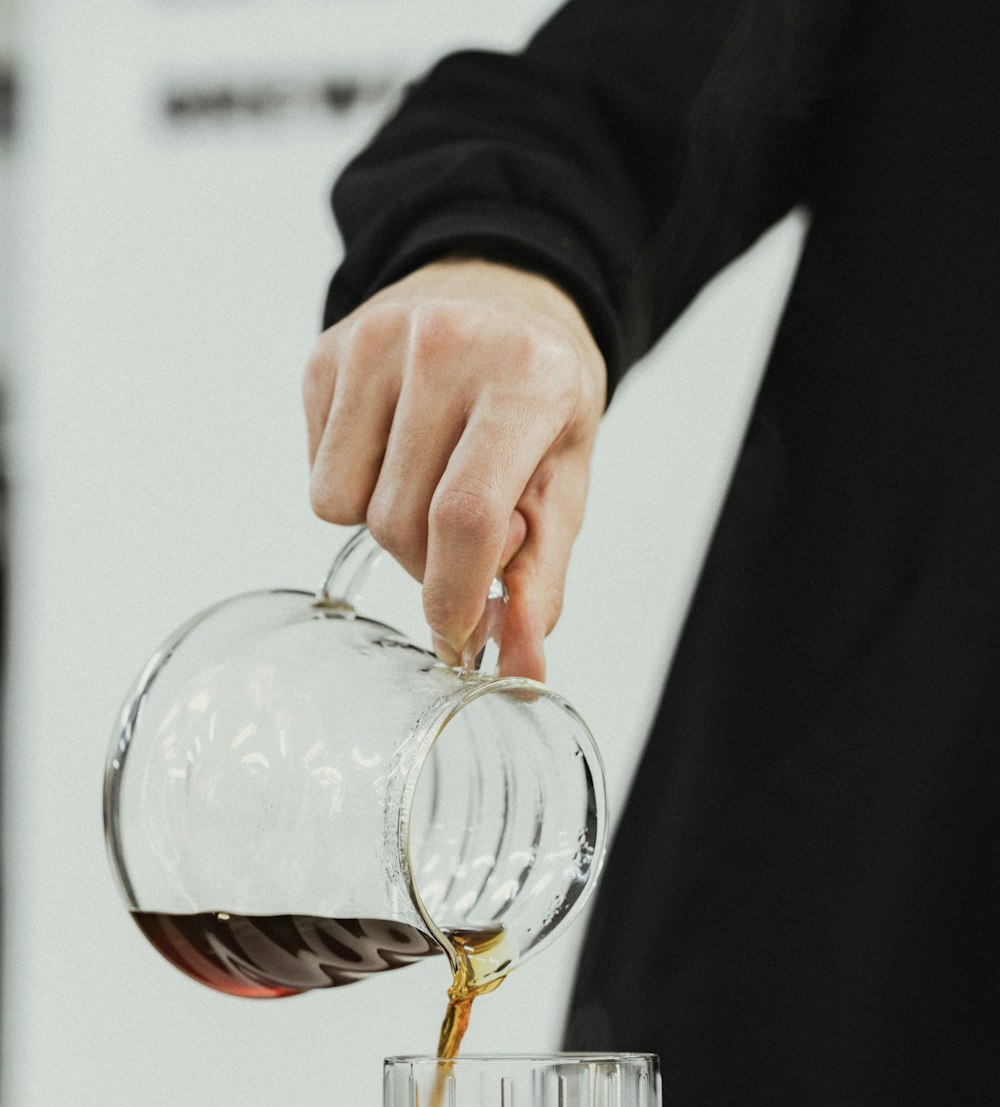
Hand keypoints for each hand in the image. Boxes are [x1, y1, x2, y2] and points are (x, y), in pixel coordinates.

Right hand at [303, 257, 605, 680]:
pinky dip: (354, 491)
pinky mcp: (326, 351)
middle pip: (401, 522)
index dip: (454, 594)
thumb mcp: (563, 484)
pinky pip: (320, 476)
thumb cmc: (538, 396)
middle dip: (430, 564)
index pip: (466, 515)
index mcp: (527, 377)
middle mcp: (446, 345)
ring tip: (430, 488)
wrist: (502, 292)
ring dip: (387, 528)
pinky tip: (395, 454)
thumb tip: (519, 673)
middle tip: (463, 543)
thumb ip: (540, 582)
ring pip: (347, 506)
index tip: (458, 631)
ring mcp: (376, 340)